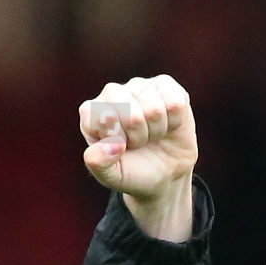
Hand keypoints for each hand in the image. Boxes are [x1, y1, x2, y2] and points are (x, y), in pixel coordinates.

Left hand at [79, 75, 196, 239]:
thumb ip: (99, 165)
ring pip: (151, 103)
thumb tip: (104, 149)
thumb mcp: (112, 177)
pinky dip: (173, 117)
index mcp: (92, 113)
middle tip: (137, 146)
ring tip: (152, 138)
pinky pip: (172, 97)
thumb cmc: (131, 175)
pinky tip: (168, 126)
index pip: (97, 113)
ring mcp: (140, 88)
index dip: (113, 137)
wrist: (162, 178)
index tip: (119, 152)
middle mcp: (113, 94)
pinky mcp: (166, 86)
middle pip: (126, 107)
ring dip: (155, 128)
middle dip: (135, 135)